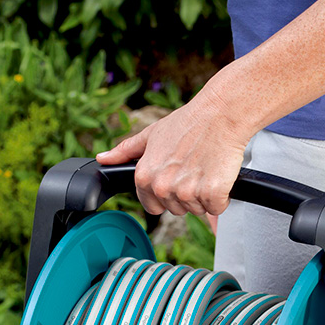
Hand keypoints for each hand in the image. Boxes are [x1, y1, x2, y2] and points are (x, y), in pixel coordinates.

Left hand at [96, 88, 253, 217]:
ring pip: (197, 210)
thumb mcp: (151, 134)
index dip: (166, 195)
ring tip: (205, 168)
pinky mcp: (212, 194)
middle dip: (187, 195)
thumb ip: (126, 151)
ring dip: (204, 195)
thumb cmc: (189, 122)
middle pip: (177, 210)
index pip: (153, 207)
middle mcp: (163, 187)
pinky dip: (221, 196)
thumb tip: (103, 158)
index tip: (176, 178)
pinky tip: (218, 174)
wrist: (220, 114)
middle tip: (194, 169)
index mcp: (145, 176)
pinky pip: (216, 208)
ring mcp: (188, 192)